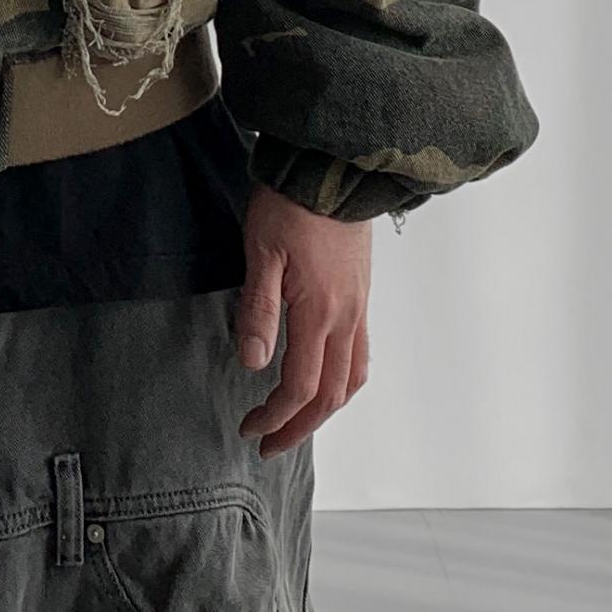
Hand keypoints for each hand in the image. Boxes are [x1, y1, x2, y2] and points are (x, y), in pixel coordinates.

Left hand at [235, 184, 371, 456]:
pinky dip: (343, 381)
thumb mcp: (261, 252)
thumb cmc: (290, 204)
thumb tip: (253, 364)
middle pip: (331, 395)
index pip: (300, 386)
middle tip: (268, 443)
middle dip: (300, 427)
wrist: (332, 168)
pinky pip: (361, 353)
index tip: (249, 427)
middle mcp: (347, 317)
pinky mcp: (362, 294)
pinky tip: (322, 378)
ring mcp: (359, 307)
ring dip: (325, 409)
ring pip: (353, 378)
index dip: (275, 416)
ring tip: (296, 421)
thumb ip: (258, 311)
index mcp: (320, 312)